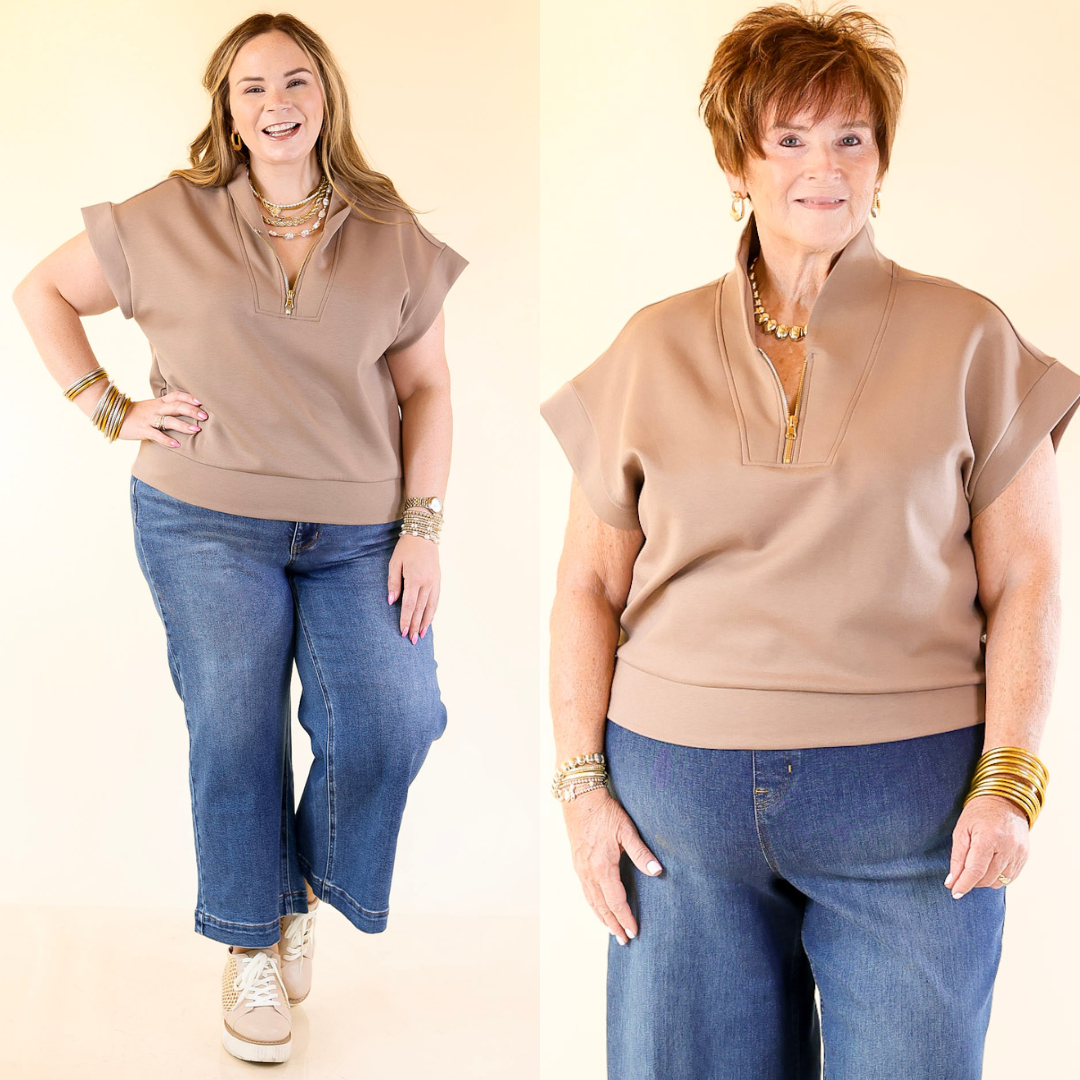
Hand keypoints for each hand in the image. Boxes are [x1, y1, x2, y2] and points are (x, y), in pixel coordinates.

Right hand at [119, 391, 206, 446]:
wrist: (114, 415)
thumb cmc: (137, 413)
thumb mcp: (152, 406)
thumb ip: (167, 407)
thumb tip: (186, 410)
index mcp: (159, 402)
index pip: (176, 396)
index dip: (189, 397)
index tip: (202, 401)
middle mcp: (156, 409)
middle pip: (176, 407)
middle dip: (191, 410)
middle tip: (205, 416)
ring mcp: (149, 419)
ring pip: (168, 421)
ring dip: (183, 425)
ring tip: (196, 430)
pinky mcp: (143, 430)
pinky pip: (156, 435)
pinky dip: (167, 440)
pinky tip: (177, 444)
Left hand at [387, 534, 439, 642]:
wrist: (424, 534)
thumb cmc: (406, 548)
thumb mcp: (394, 563)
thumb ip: (393, 583)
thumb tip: (392, 602)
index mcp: (415, 578)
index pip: (409, 605)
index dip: (406, 620)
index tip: (403, 632)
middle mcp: (427, 582)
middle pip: (421, 609)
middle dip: (416, 626)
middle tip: (412, 640)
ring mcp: (435, 582)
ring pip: (431, 607)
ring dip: (426, 622)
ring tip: (422, 635)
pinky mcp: (438, 580)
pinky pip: (436, 600)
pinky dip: (432, 612)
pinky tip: (429, 620)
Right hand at [563, 787, 662, 944]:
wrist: (579, 798)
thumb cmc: (605, 812)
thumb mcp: (626, 830)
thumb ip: (641, 852)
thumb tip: (657, 871)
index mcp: (603, 867)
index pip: (616, 901)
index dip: (625, 918)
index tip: (634, 932)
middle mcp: (589, 872)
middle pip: (602, 907)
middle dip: (614, 925)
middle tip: (624, 941)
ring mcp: (580, 869)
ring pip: (591, 901)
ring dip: (602, 918)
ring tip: (612, 930)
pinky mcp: (577, 863)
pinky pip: (585, 891)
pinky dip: (593, 905)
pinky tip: (598, 907)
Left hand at [944, 794, 1029, 897]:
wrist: (1005, 800)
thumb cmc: (978, 813)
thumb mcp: (961, 830)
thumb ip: (957, 857)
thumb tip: (952, 881)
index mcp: (989, 838)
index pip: (975, 870)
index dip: (964, 884)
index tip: (954, 892)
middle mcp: (1008, 847)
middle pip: (987, 878)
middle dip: (971, 881)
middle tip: (961, 877)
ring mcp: (1019, 853)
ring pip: (999, 881)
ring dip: (984, 880)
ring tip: (975, 868)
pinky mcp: (1025, 856)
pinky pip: (1010, 877)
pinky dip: (997, 877)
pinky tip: (988, 867)